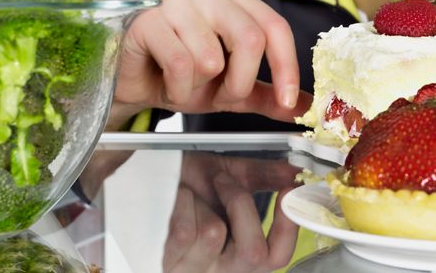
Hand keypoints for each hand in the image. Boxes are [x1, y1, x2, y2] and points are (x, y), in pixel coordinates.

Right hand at [112, 0, 311, 124]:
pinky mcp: (148, 21)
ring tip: (186, 85)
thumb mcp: (233, 89)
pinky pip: (180, 64)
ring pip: (212, 57)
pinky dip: (178, 88)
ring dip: (200, 87)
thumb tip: (306, 108)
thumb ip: (268, 94)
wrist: (136, 82)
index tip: (288, 102)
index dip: (286, 67)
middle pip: (249, 40)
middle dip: (239, 83)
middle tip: (222, 96)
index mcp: (236, 0)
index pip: (274, 27)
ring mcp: (176, 1)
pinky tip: (168, 85)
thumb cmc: (183, 77)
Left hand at [162, 153, 300, 272]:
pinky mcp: (161, 265)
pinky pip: (184, 232)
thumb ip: (261, 175)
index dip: (288, 227)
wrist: (138, 181)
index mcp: (238, 254)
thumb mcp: (224, 175)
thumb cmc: (182, 183)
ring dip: (201, 200)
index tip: (288, 191)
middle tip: (224, 181)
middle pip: (252, 254)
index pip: (277, 257)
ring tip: (186, 193)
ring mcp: (189, 272)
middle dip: (241, 204)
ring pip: (214, 235)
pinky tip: (169, 201)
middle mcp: (218, 272)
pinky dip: (179, 204)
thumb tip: (296, 172)